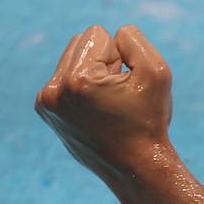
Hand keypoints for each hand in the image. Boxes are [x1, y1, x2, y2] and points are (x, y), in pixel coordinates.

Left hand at [36, 25, 174, 184]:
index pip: (97, 34)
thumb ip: (134, 40)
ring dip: (93, 75)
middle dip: (104, 63)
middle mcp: (54, 90)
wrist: (138, 170)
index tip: (126, 87)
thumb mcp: (158, 74)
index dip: (121, 57)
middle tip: (118, 97)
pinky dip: (83, 89)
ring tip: (108, 105)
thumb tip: (114, 34)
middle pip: (78, 42)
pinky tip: (96, 111)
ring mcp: (46, 102)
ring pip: (71, 60)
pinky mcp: (46, 110)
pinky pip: (63, 79)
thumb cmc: (149, 122)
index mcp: (78, 80)